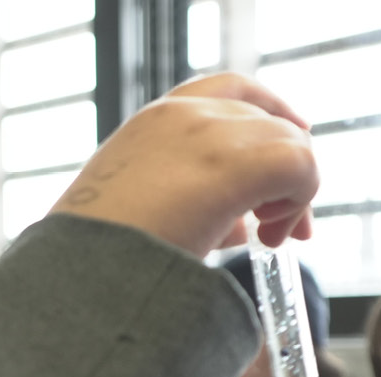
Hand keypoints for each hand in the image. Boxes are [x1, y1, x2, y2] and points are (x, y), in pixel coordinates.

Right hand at [51, 73, 318, 256]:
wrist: (80, 280)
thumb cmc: (100, 262)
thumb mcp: (140, 214)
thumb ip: (191, 204)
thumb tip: (239, 227)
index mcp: (152, 123)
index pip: (229, 92)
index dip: (269, 112)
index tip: (288, 145)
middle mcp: (182, 114)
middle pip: (270, 120)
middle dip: (288, 171)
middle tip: (282, 230)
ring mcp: (209, 132)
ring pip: (290, 141)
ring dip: (293, 194)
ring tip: (270, 241)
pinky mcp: (236, 162)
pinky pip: (300, 165)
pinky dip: (299, 202)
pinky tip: (271, 239)